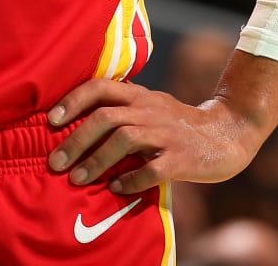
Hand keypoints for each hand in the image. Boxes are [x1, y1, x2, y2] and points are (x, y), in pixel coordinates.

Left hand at [46, 79, 264, 194]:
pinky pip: (151, 169)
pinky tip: (116, 189)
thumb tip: (74, 125)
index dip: (73, 100)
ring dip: (96, 161)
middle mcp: (151, 110)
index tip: (50, 120)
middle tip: (54, 163)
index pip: (101, 87)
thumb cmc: (178, 125)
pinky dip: (130, 180)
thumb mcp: (150, 108)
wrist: (227, 135)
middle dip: (76, 140)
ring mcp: (167, 134)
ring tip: (77, 179)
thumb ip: (121, 111)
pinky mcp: (181, 158)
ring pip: (125, 139)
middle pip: (106, 117)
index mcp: (140, 96)